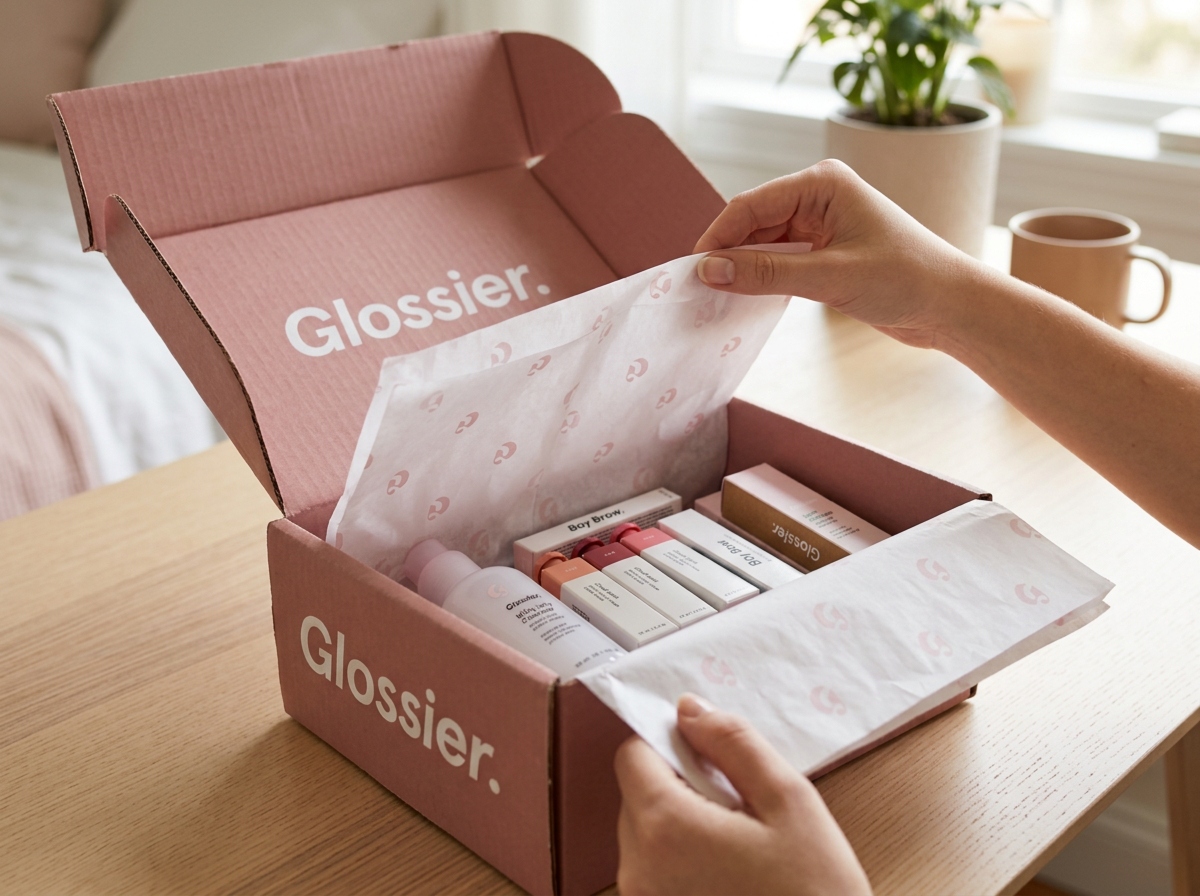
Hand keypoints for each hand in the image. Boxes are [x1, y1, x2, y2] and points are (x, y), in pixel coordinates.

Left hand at [614, 694, 870, 895]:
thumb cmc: (814, 892)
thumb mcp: (789, 801)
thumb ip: (734, 743)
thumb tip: (688, 709)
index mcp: (663, 828)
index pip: (632, 755)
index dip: (670, 742)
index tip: (711, 755)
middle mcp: (637, 869)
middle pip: (637, 793)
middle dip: (680, 784)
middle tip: (738, 804)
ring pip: (645, 833)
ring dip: (682, 823)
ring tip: (739, 844)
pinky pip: (654, 870)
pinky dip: (682, 858)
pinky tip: (730, 872)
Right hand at [694, 159, 989, 349]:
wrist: (952, 306)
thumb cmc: (907, 279)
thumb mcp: (831, 278)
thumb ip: (766, 274)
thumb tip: (708, 271)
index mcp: (822, 183)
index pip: (750, 206)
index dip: (717, 239)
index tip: (691, 273)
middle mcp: (818, 195)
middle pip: (751, 223)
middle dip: (726, 255)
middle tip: (699, 291)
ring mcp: (821, 223)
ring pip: (761, 244)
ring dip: (742, 269)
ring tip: (718, 299)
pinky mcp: (825, 250)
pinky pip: (778, 259)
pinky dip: (761, 278)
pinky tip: (746, 298)